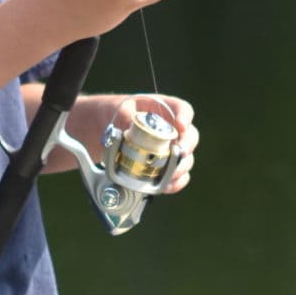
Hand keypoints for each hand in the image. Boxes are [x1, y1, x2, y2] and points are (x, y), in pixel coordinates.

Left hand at [63, 90, 198, 192]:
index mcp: (164, 108)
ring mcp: (170, 148)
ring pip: (187, 159)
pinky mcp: (165, 166)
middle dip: (186, 147)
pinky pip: (178, 176)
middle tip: (178, 154)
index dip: (185, 117)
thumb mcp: (116, 109)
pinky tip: (167, 185)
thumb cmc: (114, 114)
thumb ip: (123, 116)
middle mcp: (172, 128)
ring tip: (171, 173)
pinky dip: (175, 182)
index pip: (183, 109)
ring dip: (181, 168)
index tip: (181, 126)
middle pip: (191, 136)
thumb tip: (127, 129)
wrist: (104, 131)